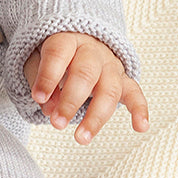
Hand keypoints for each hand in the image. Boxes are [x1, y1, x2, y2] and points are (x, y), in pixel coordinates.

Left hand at [24, 32, 148, 144]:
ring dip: (96, 117)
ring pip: (109, 89)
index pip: (59, 54)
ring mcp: (110, 65)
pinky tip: (141, 127)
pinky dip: (140, 110)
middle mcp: (92, 50)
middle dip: (70, 101)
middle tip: (56, 123)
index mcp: (67, 39)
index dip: (48, 76)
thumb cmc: (54, 55)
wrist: (78, 40)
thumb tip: (49, 107)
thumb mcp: (36, 60)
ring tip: (82, 138)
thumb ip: (39, 79)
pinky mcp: (123, 79)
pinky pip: (135, 93)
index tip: (38, 98)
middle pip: (85, 74)